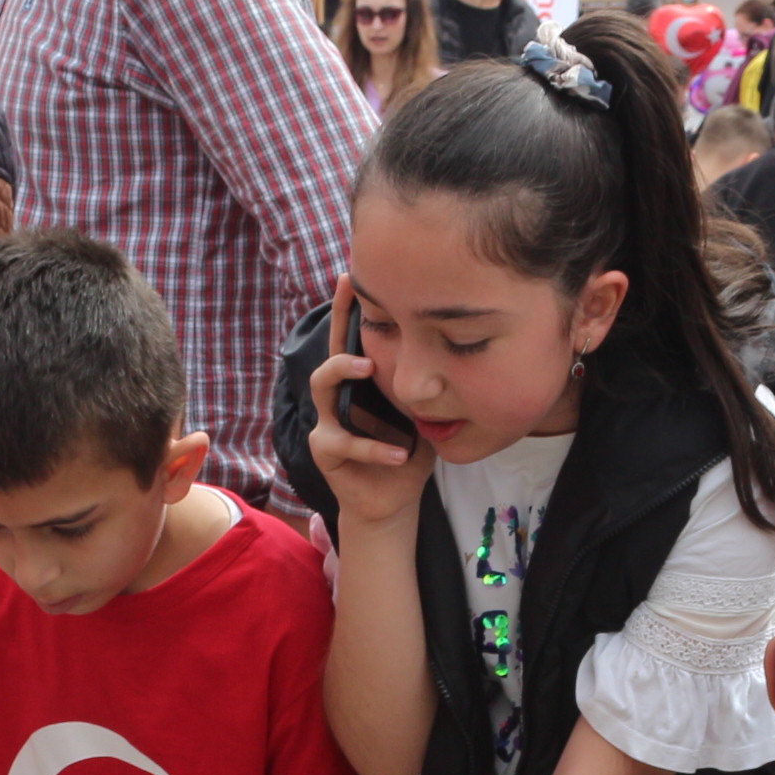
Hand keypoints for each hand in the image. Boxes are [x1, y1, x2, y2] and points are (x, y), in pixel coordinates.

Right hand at [307, 278, 435, 532]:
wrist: (393, 498)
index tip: (350, 276)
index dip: (347, 308)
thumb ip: (422, 383)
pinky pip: (346, 444)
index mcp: (359, 382)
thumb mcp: (419, 411)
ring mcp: (327, 422)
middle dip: (339, 325)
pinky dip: (377, 449)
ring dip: (344, 372)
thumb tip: (453, 344)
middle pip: (329, 351)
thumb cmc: (407, 450)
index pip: (351, 338)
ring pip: (322, 387)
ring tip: (368, 367)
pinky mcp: (326, 452)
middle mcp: (337, 397)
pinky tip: (401, 454)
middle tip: (360, 301)